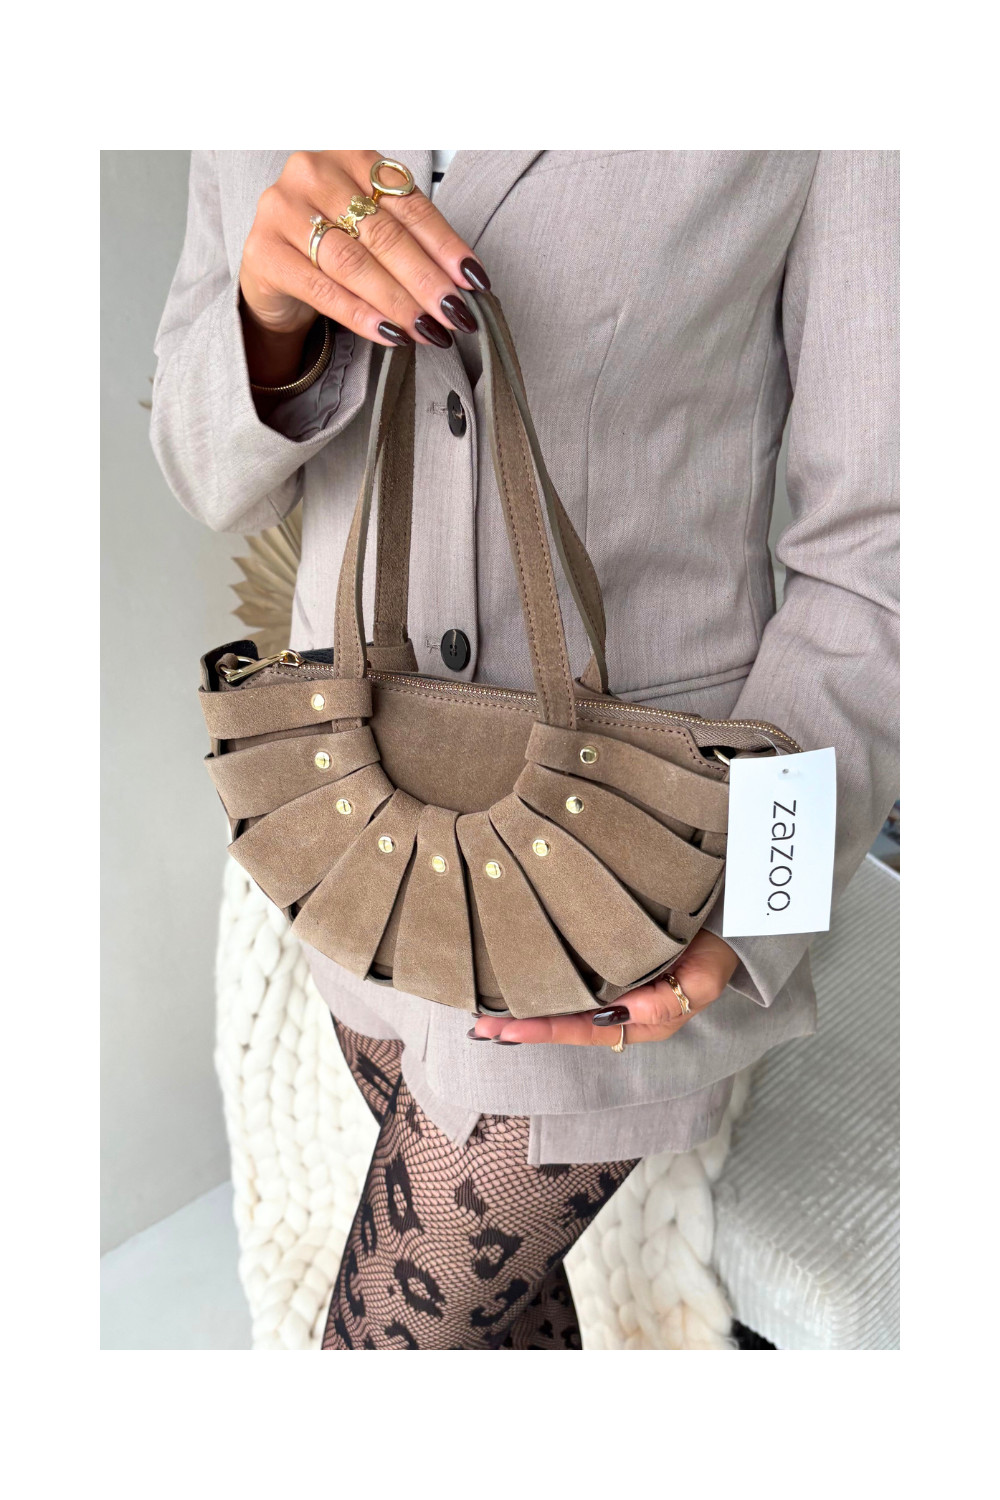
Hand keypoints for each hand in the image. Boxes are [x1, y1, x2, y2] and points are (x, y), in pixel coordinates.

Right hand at [239, 150, 488, 385]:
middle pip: (384, 234)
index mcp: (350, 156)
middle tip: (456, 314)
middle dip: (427, 280)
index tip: (474, 281)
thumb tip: (463, 280)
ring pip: (355, 262)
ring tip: (428, 329)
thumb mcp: (371, 229)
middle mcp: (313, 172)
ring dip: (399, 302)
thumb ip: (410, 239)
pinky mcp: (264, 251)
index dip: (446, 246)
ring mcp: (283, 209)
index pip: (410, 205)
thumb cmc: (330, 244)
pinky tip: (389, 333)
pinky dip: (361, 315)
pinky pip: (323, 288)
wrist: (272, 271)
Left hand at [468, 930, 739, 1047]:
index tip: (509, 1031)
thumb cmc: (714, 949)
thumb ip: (669, 1002)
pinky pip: (570, 982)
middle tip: (481, 1028)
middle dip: (524, 1028)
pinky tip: (512, 982)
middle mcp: (622, 1009)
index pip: (586, 1029)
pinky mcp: (605, 964)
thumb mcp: (704, 978)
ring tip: (483, 1017)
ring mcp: (613, 988)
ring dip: (526, 1011)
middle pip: (566, 1024)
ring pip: (564, 1006)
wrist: (730, 919)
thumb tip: (625, 1015)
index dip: (548, 1031)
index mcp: (643, 1018)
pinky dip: (542, 986)